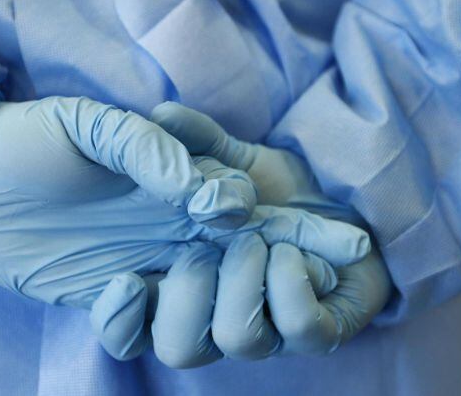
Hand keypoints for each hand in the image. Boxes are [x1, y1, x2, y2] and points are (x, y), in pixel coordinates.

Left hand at [0, 97, 257, 307]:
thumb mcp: (91, 125)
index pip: (245, 207)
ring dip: (190, 311)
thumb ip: (147, 148)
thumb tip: (204, 194)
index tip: (216, 216)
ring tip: (146, 278)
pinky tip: (113, 289)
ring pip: (198, 319)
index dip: (249, 218)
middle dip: (235, 283)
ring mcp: (141, 268)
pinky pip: (137, 335)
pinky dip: (132, 324)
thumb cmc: (33, 139)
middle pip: (238, 274)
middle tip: (187, 259)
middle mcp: (171, 230)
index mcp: (180, 182)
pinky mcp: (103, 299)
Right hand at [144, 102, 390, 359]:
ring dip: (245, 284)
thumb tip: (161, 114)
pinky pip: (300, 328)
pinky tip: (290, 253)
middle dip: (189, 297)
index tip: (127, 280)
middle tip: (201, 250)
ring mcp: (267, 325)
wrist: (341, 199)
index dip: (119, 319)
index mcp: (177, 284)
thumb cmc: (272, 184)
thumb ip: (195, 139)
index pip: (130, 328)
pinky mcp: (317, 326)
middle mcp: (218, 314)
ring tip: (257, 242)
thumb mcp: (228, 156)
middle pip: (179, 346)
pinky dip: (294, 286)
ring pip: (238, 339)